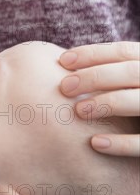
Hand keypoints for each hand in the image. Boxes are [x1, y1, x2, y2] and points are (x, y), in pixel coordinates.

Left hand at [59, 41, 139, 156]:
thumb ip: (112, 74)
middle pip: (131, 72)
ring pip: (139, 102)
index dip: (93, 53)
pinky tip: (95, 143)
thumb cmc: (136, 108)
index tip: (63, 60)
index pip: (124, 51)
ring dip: (106, 104)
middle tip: (64, 87)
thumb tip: (66, 65)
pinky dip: (121, 143)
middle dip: (95, 76)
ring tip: (79, 111)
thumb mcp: (131, 84)